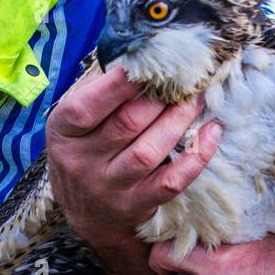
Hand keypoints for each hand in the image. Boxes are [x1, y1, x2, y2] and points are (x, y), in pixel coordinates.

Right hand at [46, 64, 222, 274]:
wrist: (88, 216)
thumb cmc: (86, 153)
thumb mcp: (76, 124)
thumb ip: (98, 93)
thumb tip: (136, 58)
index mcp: (64, 133)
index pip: (87, 106)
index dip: (118, 83)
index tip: (147, 61)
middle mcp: (83, 162)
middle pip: (126, 124)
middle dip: (159, 97)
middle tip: (184, 77)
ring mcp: (110, 187)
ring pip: (149, 151)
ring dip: (178, 121)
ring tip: (196, 99)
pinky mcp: (137, 205)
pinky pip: (171, 181)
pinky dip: (195, 156)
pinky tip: (211, 133)